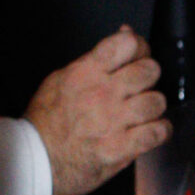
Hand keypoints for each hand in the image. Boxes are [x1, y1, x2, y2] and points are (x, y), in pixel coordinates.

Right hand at [25, 27, 168, 194]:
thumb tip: (124, 34)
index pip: (127, 44)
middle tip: (139, 87)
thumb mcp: (61, 78)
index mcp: (85, 73)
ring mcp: (113, 121)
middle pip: (149, 70)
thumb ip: (95, 59)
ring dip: (152, 106)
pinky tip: (149, 131)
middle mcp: (102, 93)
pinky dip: (159, 130)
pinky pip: (158, 132)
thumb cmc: (46, 120)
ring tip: (142, 112)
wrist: (35, 159)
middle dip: (148, 77)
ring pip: (157, 101)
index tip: (136, 56)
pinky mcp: (120, 147)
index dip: (139, 47)